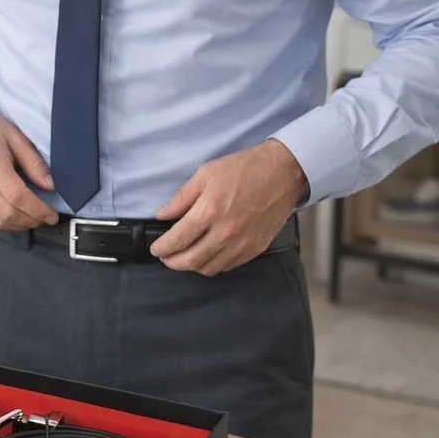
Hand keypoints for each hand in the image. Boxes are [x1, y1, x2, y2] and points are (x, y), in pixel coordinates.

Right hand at [0, 103, 59, 231]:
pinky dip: (6, 222)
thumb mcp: (15, 136)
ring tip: (34, 217)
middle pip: (7, 213)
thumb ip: (34, 162)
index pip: (17, 196)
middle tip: (46, 217)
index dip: (37, 209)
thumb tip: (49, 185)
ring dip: (20, 224)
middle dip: (31, 220)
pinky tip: (17, 215)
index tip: (51, 214)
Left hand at [148, 139, 308, 275]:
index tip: (156, 248)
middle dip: (172, 262)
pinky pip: (228, 266)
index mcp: (209, 211)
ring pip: (209, 268)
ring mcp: (242, 243)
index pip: (177, 240)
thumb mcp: (205, 174)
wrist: (283, 173)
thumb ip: (181, 198)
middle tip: (165, 257)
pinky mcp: (255, 248)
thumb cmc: (244, 169)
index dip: (162, 248)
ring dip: (192, 266)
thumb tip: (162, 214)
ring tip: (184, 256)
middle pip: (190, 260)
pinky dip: (213, 264)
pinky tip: (207, 255)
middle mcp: (225, 232)